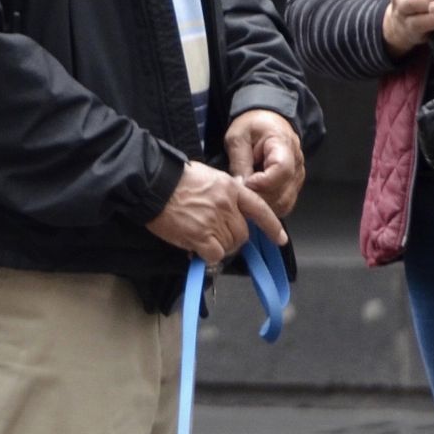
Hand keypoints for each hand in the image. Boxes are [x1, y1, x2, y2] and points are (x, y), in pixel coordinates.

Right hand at [145, 161, 287, 267]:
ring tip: (201, 238)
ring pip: (229, 246)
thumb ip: (225, 194)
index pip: (259, 209)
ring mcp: (214, 222)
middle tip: (216, 236)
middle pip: (243, 233)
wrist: (154, 184)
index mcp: (231, 189)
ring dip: (218, 247)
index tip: (280, 239)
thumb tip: (230, 210)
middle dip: (232, 238)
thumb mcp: (209, 177)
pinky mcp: (199, 236)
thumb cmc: (177, 179)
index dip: (271, 226)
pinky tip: (197, 248)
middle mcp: (227, 206)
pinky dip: (208, 256)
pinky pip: (214, 255)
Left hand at [224, 108, 305, 219]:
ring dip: (262, 204)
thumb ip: (239, 162)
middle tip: (239, 192)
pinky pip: (283, 205)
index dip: (263, 182)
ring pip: (284, 203)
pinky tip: (255, 196)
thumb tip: (239, 187)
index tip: (246, 182)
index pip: (282, 170)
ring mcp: (297, 177)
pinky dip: (268, 206)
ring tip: (246, 194)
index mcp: (284, 145)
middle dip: (258, 197)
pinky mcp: (293, 187)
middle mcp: (297, 163)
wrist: (268, 121)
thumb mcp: (238, 137)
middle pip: (283, 193)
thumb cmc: (254, 126)